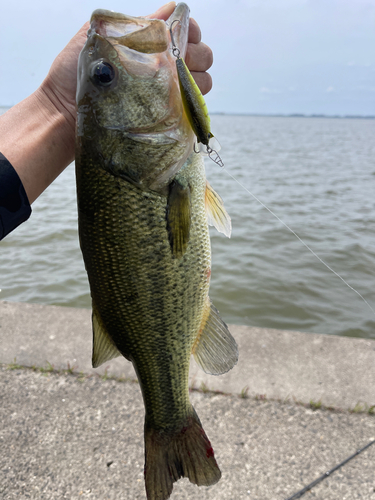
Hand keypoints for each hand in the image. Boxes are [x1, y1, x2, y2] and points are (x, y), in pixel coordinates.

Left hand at [42, 2, 212, 133]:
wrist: (64, 111)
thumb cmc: (75, 72)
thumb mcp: (101, 36)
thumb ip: (136, 24)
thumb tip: (170, 8)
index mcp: (148, 43)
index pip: (186, 30)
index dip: (190, 31)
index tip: (181, 37)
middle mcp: (161, 67)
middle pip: (201, 54)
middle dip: (197, 55)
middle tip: (178, 64)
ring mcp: (164, 93)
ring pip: (202, 80)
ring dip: (197, 79)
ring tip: (176, 85)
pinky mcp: (164, 117)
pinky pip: (192, 109)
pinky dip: (193, 102)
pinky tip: (178, 101)